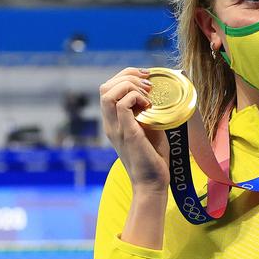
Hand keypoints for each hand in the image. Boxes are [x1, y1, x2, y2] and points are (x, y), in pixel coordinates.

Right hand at [99, 68, 169, 194]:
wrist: (151, 182)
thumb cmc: (152, 157)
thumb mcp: (147, 128)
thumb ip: (144, 113)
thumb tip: (154, 94)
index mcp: (113, 121)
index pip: (107, 89)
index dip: (125, 76)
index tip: (146, 78)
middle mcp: (110, 123)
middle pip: (104, 87)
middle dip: (127, 76)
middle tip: (147, 83)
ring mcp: (116, 128)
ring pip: (108, 93)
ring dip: (130, 86)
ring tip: (147, 93)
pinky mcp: (127, 133)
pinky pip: (123, 105)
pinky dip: (136, 97)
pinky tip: (149, 106)